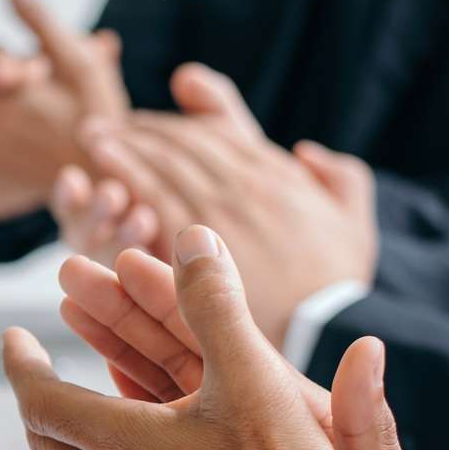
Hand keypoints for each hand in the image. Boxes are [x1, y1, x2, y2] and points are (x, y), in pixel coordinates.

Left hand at [3, 225, 363, 449]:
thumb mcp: (255, 378)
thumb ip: (219, 305)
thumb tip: (192, 236)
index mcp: (122, 443)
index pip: (41, 398)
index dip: (21, 364)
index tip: (14, 338)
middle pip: (52, 438)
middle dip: (40, 394)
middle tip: (37, 369)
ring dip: (69, 437)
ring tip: (71, 419)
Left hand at [79, 64, 375, 345]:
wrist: (332, 327)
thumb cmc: (339, 285)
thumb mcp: (354, 224)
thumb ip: (340, 178)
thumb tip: (306, 152)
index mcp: (278, 176)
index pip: (219, 134)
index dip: (183, 122)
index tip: (150, 124)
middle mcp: (248, 187)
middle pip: (185, 146)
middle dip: (145, 130)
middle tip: (105, 127)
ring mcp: (222, 211)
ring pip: (166, 165)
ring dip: (128, 145)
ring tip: (94, 138)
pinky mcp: (195, 243)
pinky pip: (156, 199)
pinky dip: (129, 177)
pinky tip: (103, 170)